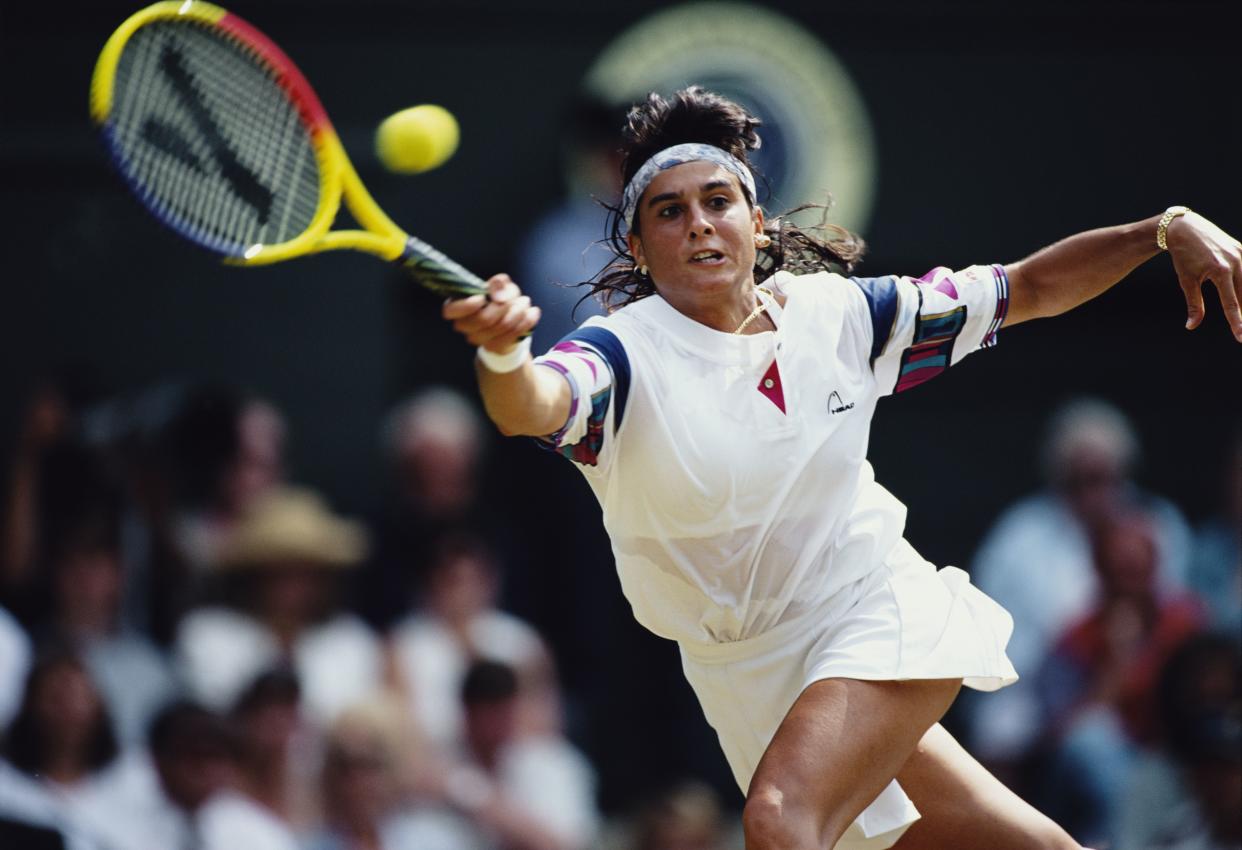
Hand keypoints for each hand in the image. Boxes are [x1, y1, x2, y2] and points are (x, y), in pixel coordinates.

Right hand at [442, 273, 540, 352]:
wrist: (510, 320)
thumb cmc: (500, 299)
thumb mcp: (500, 286)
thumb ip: (498, 284)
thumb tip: (498, 288)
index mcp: (457, 307)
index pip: (450, 311)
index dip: (466, 306)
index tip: (482, 298)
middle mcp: (464, 325)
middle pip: (483, 318)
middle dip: (504, 305)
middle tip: (513, 298)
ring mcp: (478, 339)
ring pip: (502, 326)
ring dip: (519, 311)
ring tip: (524, 302)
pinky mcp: (494, 348)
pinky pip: (513, 335)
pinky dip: (527, 321)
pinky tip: (531, 313)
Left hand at [1166, 211, 1241, 340]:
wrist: (1185, 229)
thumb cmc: (1183, 256)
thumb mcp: (1186, 281)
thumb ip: (1194, 304)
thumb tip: (1191, 326)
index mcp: (1220, 272)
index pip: (1231, 303)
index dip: (1236, 322)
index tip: (1240, 337)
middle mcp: (1236, 262)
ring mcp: (1241, 254)